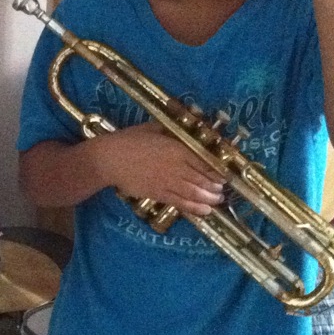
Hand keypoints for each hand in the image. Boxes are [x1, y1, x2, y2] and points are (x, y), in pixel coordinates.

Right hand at [101, 123, 225, 216]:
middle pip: (202, 180)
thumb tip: (192, 123)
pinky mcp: (158, 194)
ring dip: (209, 198)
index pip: (203, 162)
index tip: (224, 175)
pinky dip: (194, 208)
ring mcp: (167, 183)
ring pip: (194, 193)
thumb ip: (173, 129)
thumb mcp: (153, 127)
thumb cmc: (130, 140)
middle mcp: (176, 167)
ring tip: (217, 201)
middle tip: (222, 190)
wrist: (109, 159)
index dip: (216, 171)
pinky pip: (180, 203)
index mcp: (176, 149)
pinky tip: (205, 211)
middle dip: (215, 187)